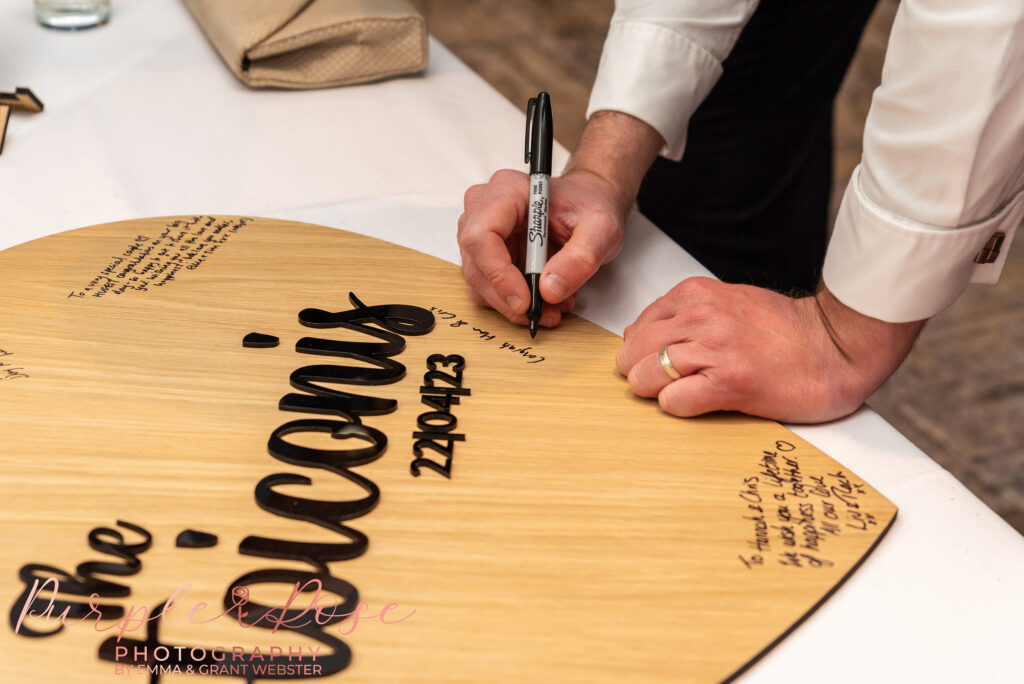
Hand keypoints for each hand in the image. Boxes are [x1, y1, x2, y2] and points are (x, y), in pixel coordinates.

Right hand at [457, 110, 664, 328]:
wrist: (586, 205)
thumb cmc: (589, 206)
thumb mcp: (601, 229)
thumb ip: (580, 258)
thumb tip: (549, 290)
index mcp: (506, 191)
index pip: (481, 236)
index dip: (498, 274)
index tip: (525, 301)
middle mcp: (484, 208)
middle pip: (477, 264)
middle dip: (508, 298)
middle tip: (545, 314)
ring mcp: (480, 231)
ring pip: (479, 281)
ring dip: (512, 304)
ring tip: (552, 307)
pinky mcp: (485, 253)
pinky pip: (488, 287)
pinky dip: (513, 302)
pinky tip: (543, 299)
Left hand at [615, 278, 925, 422]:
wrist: (836, 346)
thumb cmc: (786, 331)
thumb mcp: (727, 303)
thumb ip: (684, 314)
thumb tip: (640, 335)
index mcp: (696, 295)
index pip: (638, 326)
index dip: (643, 351)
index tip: (659, 362)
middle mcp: (701, 318)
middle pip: (634, 352)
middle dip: (641, 373)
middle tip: (664, 384)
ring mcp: (714, 350)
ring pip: (646, 377)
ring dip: (657, 392)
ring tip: (684, 392)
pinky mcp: (728, 383)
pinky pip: (673, 401)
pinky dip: (678, 407)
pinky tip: (701, 402)